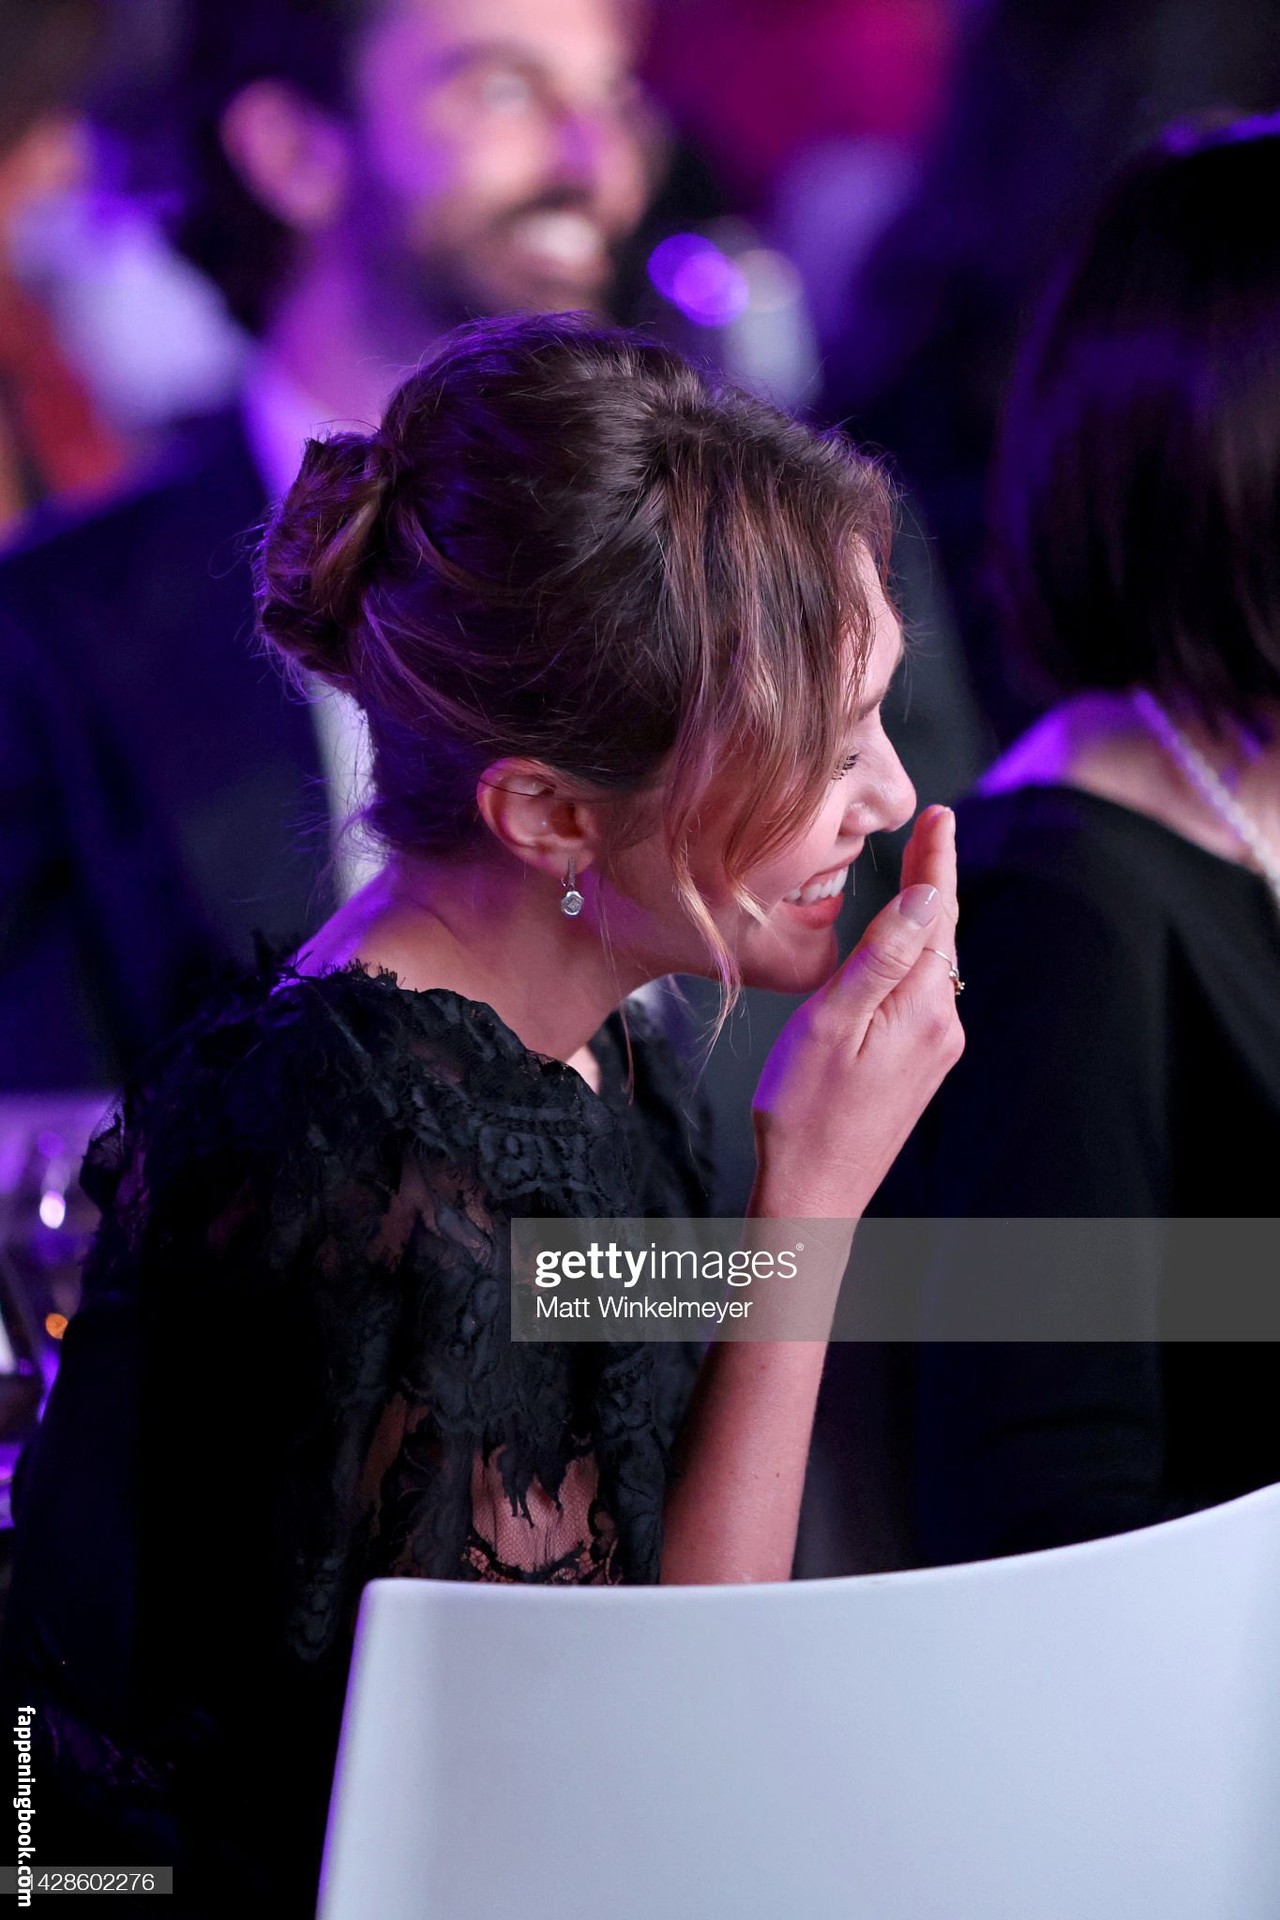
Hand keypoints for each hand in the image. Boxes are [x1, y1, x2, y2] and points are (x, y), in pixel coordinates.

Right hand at [750, 805, 963, 1219]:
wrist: (813, 1194)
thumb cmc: (803, 1112)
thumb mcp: (831, 1022)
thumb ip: (881, 956)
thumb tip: (928, 896)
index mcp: (922, 1008)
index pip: (937, 914)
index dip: (936, 860)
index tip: (939, 814)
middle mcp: (942, 1026)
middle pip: (942, 935)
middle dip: (936, 879)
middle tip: (932, 825)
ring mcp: (934, 1049)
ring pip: (933, 965)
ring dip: (925, 916)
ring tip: (920, 868)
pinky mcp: (920, 1067)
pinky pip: (922, 993)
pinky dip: (914, 955)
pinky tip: (901, 944)